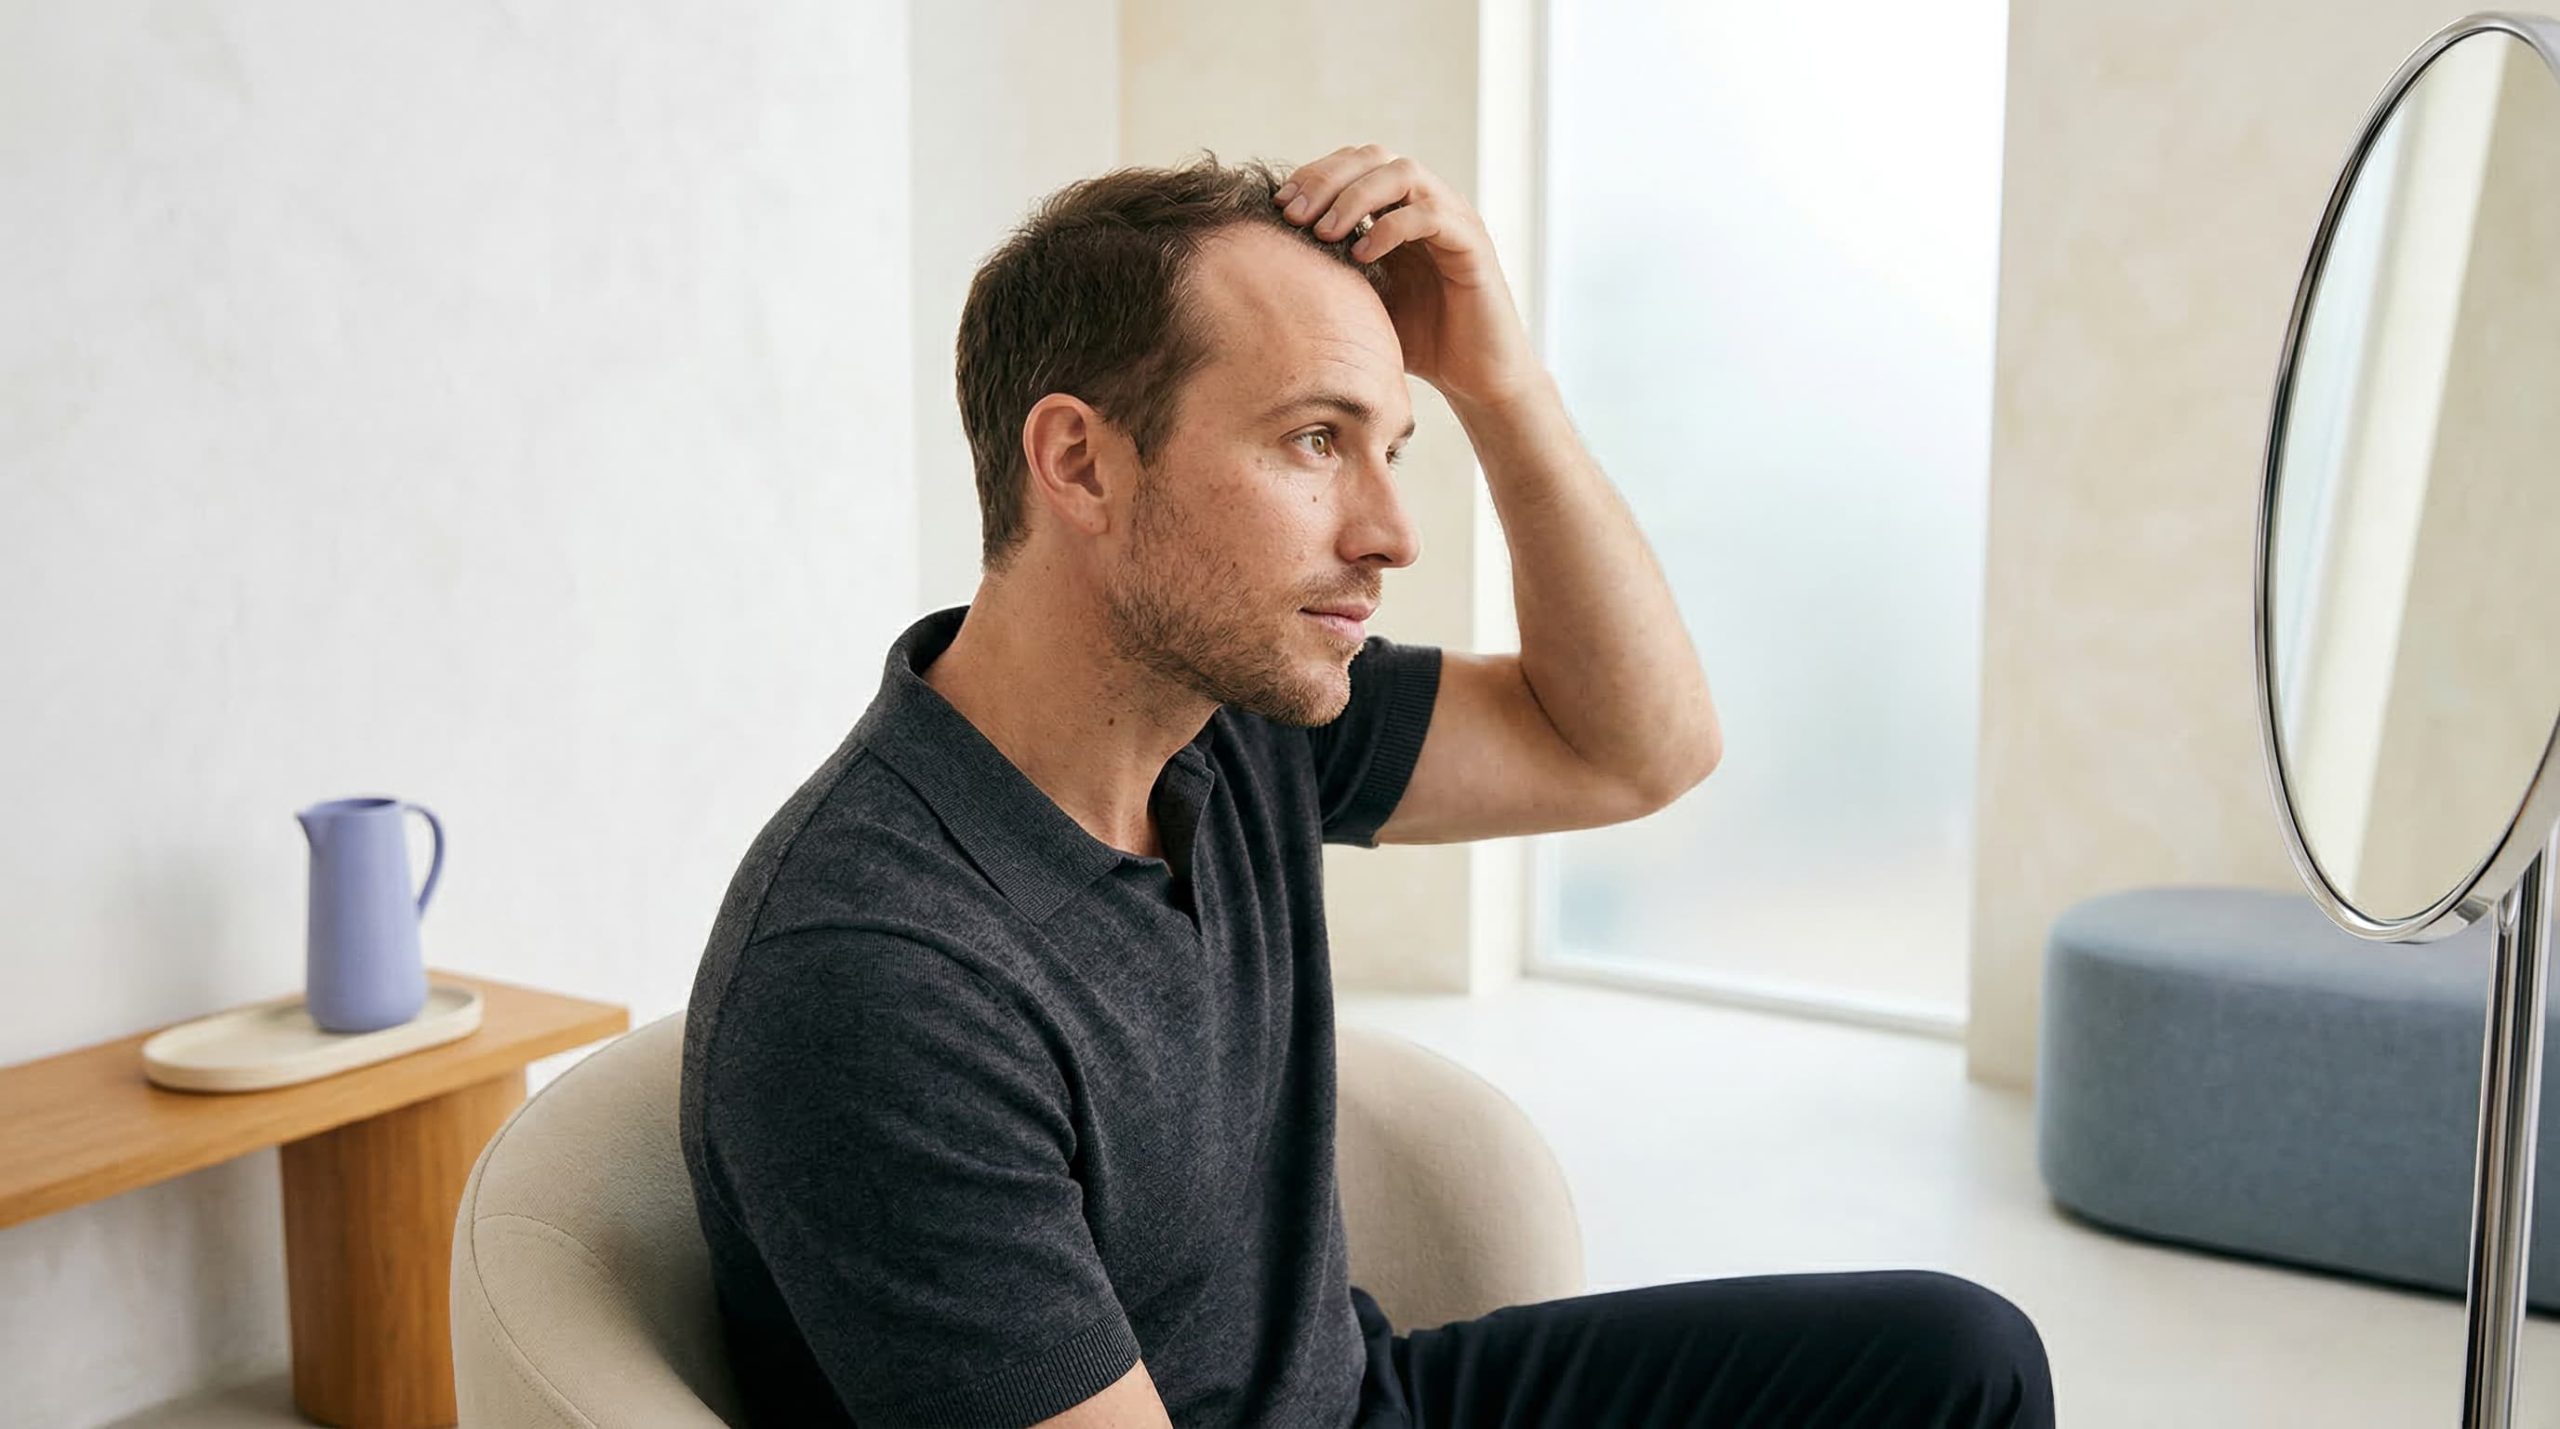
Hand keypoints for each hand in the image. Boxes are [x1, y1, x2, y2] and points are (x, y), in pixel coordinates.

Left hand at [1274, 145, 1541, 410]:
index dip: (1313, 175)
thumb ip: (1328, 271)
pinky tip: (1363, 257)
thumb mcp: (1358, 300)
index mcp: (1398, 208)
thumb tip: (1264, 262)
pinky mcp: (1472, 244)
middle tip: (1294, 215)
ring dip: (1355, 197)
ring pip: (1403, 172)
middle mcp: (1426, 203)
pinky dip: (1391, 228)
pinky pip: (1430, 214)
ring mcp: (1452, 218)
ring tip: (1325, 233)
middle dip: (1326, 179)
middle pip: (1373, 156)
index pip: (1352, 164)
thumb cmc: (1416, 341)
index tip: (1278, 206)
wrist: (1473, 377)